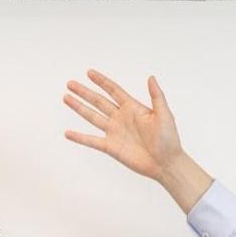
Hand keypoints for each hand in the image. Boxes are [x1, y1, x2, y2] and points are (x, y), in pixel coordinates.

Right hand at [62, 70, 213, 211]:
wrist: (166, 163)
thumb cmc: (169, 139)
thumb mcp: (164, 114)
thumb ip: (157, 96)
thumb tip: (151, 77)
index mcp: (132, 108)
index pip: (113, 91)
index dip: (102, 81)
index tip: (89, 72)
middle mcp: (121, 118)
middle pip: (98, 101)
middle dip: (84, 92)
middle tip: (70, 83)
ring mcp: (115, 132)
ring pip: (92, 116)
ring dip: (79, 107)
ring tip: (66, 98)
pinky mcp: (112, 147)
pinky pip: (92, 141)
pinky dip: (80, 137)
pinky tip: (68, 133)